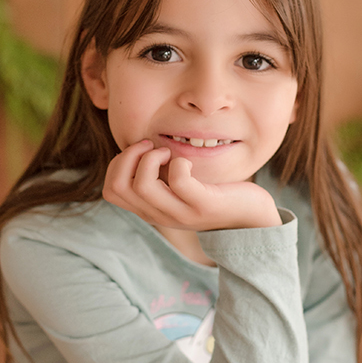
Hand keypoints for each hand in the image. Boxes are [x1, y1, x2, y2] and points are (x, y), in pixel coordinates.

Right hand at [102, 140, 280, 230]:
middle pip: (118, 188)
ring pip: (142, 186)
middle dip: (129, 157)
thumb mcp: (178, 186)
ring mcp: (181, 213)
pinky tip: (188, 162)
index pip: (110, 191)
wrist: (250, 216)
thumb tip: (139, 148)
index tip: (142, 150)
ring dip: (151, 158)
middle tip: (153, 146)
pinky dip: (178, 163)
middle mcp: (160, 215)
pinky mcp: (203, 205)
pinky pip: (178, 181)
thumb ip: (158, 176)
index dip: (118, 164)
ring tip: (169, 152)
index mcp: (150, 210)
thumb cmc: (213, 193)